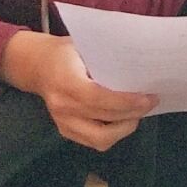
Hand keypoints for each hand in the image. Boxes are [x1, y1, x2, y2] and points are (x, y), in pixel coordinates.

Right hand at [0, 32, 156, 150]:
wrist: (36, 65)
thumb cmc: (65, 52)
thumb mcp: (84, 45)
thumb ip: (106, 57)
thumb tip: (140, 68)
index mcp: (65, 80)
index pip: (97, 97)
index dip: (125, 101)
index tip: (147, 97)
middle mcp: (62, 105)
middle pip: (103, 119)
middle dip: (133, 113)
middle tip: (151, 101)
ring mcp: (62, 122)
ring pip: (101, 138)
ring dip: (124, 128)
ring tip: (137, 113)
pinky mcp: (64, 131)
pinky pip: (94, 141)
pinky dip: (113, 133)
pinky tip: (123, 119)